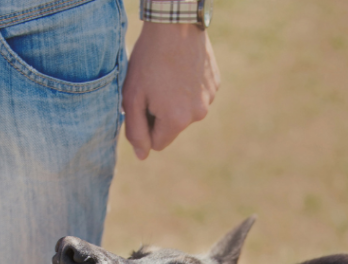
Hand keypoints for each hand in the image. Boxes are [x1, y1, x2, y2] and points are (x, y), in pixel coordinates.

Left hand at [122, 22, 219, 159]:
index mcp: (177, 121)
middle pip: (172, 128)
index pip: (157, 144)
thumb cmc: (148, 59)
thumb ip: (135, 130)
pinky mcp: (215, 84)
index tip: (143, 103)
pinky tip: (181, 69)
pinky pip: (196, 96)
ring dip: (174, 101)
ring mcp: (209, 99)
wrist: (175, 23)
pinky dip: (187, 87)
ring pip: (185, 112)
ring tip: (167, 75)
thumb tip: (142, 156)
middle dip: (161, 114)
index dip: (146, 125)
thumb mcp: (132, 97)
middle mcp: (197, 115)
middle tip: (154, 85)